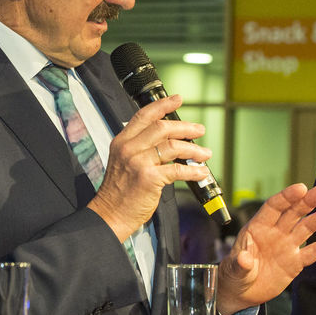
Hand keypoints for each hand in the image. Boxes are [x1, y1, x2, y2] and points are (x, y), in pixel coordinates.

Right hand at [88, 94, 215, 241]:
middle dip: (185, 127)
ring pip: (173, 146)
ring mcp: (139, 163)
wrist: (110, 214)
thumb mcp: (123, 162)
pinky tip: (201, 172)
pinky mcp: (149, 178)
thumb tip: (169, 141)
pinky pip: (178, 170)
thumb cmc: (119, 192)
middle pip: (162, 127)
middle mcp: (129, 149)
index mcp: (122, 142)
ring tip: (205, 153)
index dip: (162, 106)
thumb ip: (140, 148)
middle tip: (199, 130)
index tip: (177, 100)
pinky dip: (193, 171)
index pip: (144, 116)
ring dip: (194, 149)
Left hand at [214, 183, 315, 313]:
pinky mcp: (296, 262)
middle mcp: (275, 233)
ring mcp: (287, 246)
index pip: (274, 207)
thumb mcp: (234, 269)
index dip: (287, 197)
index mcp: (258, 228)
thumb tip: (244, 258)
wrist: (242, 293)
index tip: (301, 188)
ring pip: (306, 228)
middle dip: (307, 201)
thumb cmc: (234, 274)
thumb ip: (240, 263)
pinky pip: (314, 252)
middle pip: (293, 213)